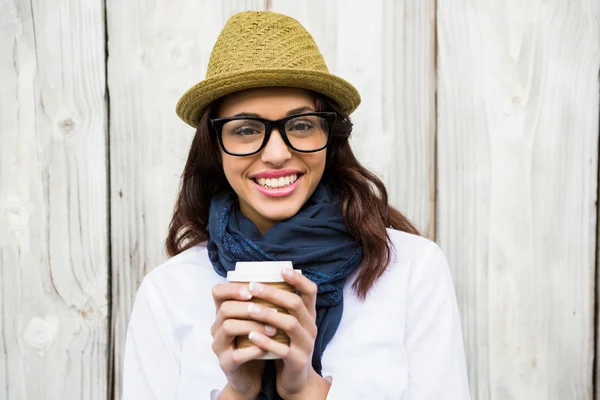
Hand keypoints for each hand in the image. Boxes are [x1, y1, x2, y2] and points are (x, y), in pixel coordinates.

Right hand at [211, 283, 276, 398]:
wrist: (252, 376)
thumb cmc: (257, 342)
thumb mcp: (257, 320)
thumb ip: (264, 302)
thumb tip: (287, 277)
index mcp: (224, 313)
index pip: (217, 292)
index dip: (232, 288)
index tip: (251, 290)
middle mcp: (217, 327)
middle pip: (225, 309)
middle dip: (249, 307)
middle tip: (273, 311)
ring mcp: (220, 346)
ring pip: (229, 328)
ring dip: (254, 326)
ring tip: (274, 329)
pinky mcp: (226, 364)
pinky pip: (237, 354)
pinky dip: (254, 349)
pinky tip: (267, 348)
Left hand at [245, 269, 330, 398]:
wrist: (296, 379)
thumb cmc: (287, 345)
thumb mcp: (290, 324)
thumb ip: (282, 307)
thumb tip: (261, 280)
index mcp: (309, 315)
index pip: (311, 291)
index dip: (298, 279)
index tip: (282, 269)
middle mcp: (310, 327)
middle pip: (296, 304)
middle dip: (273, 293)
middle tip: (252, 286)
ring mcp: (306, 344)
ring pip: (290, 324)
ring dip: (268, 315)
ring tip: (249, 309)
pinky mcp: (297, 361)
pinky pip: (283, 349)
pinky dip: (267, 342)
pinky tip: (252, 336)